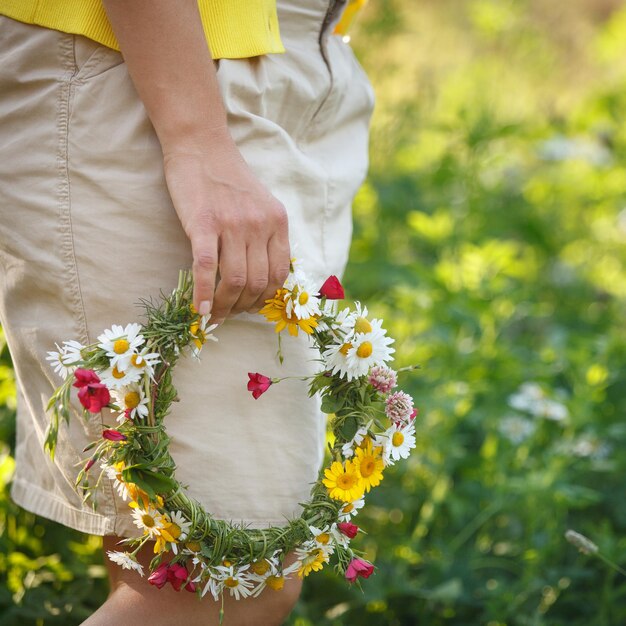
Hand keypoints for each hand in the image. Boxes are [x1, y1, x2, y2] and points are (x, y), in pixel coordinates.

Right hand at [163, 140, 290, 323]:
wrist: (202, 145)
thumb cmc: (229, 179)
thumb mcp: (261, 205)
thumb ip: (266, 236)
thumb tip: (261, 278)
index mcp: (277, 222)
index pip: (279, 274)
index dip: (265, 299)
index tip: (252, 307)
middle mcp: (259, 224)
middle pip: (257, 282)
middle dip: (243, 307)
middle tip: (229, 315)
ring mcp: (232, 224)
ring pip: (234, 279)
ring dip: (224, 306)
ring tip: (214, 315)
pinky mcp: (203, 223)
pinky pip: (205, 267)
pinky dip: (203, 293)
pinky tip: (199, 309)